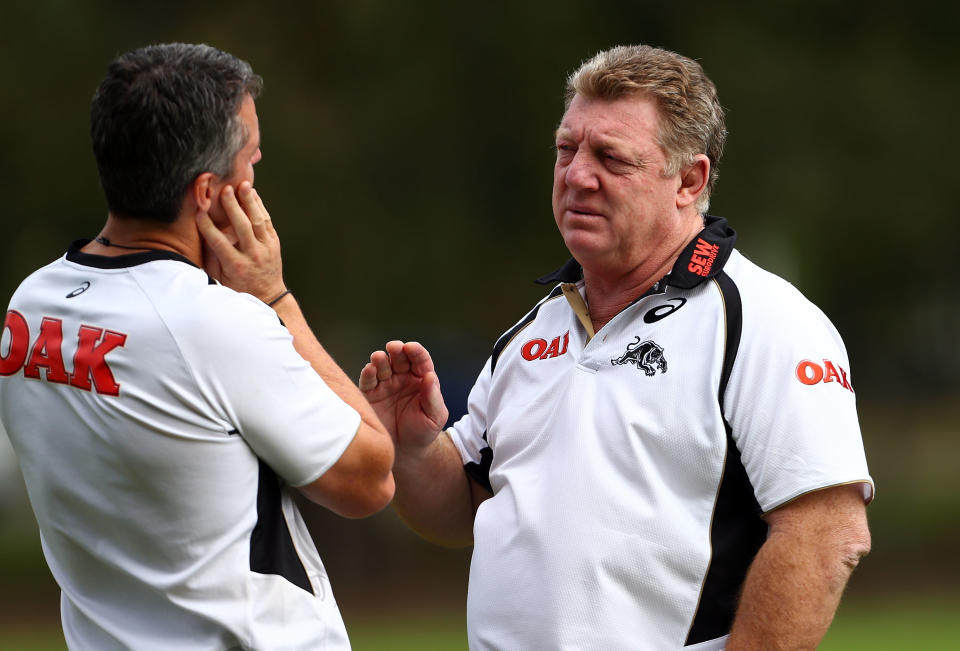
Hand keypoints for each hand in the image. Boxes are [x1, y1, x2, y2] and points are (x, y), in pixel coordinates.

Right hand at [196, 181, 285, 302]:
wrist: (269, 294)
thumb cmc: (238, 286)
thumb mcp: (221, 278)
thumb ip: (212, 258)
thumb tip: (201, 235)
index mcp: (236, 265)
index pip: (220, 242)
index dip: (208, 227)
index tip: (199, 211)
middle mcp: (253, 255)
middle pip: (243, 227)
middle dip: (233, 207)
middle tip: (225, 190)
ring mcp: (266, 247)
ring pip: (258, 221)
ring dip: (250, 201)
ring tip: (243, 185)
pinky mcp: (274, 242)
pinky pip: (267, 221)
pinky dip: (260, 206)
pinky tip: (252, 193)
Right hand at [359, 341, 448, 453]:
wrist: (406, 452)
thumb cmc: (424, 432)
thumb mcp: (435, 416)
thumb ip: (433, 397)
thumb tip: (430, 376)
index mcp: (421, 379)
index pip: (420, 360)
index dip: (416, 351)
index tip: (411, 347)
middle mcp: (402, 378)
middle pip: (399, 358)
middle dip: (397, 350)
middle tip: (394, 347)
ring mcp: (385, 385)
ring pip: (382, 366)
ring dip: (380, 359)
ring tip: (379, 358)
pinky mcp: (370, 395)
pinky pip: (368, 381)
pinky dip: (368, 373)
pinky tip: (370, 369)